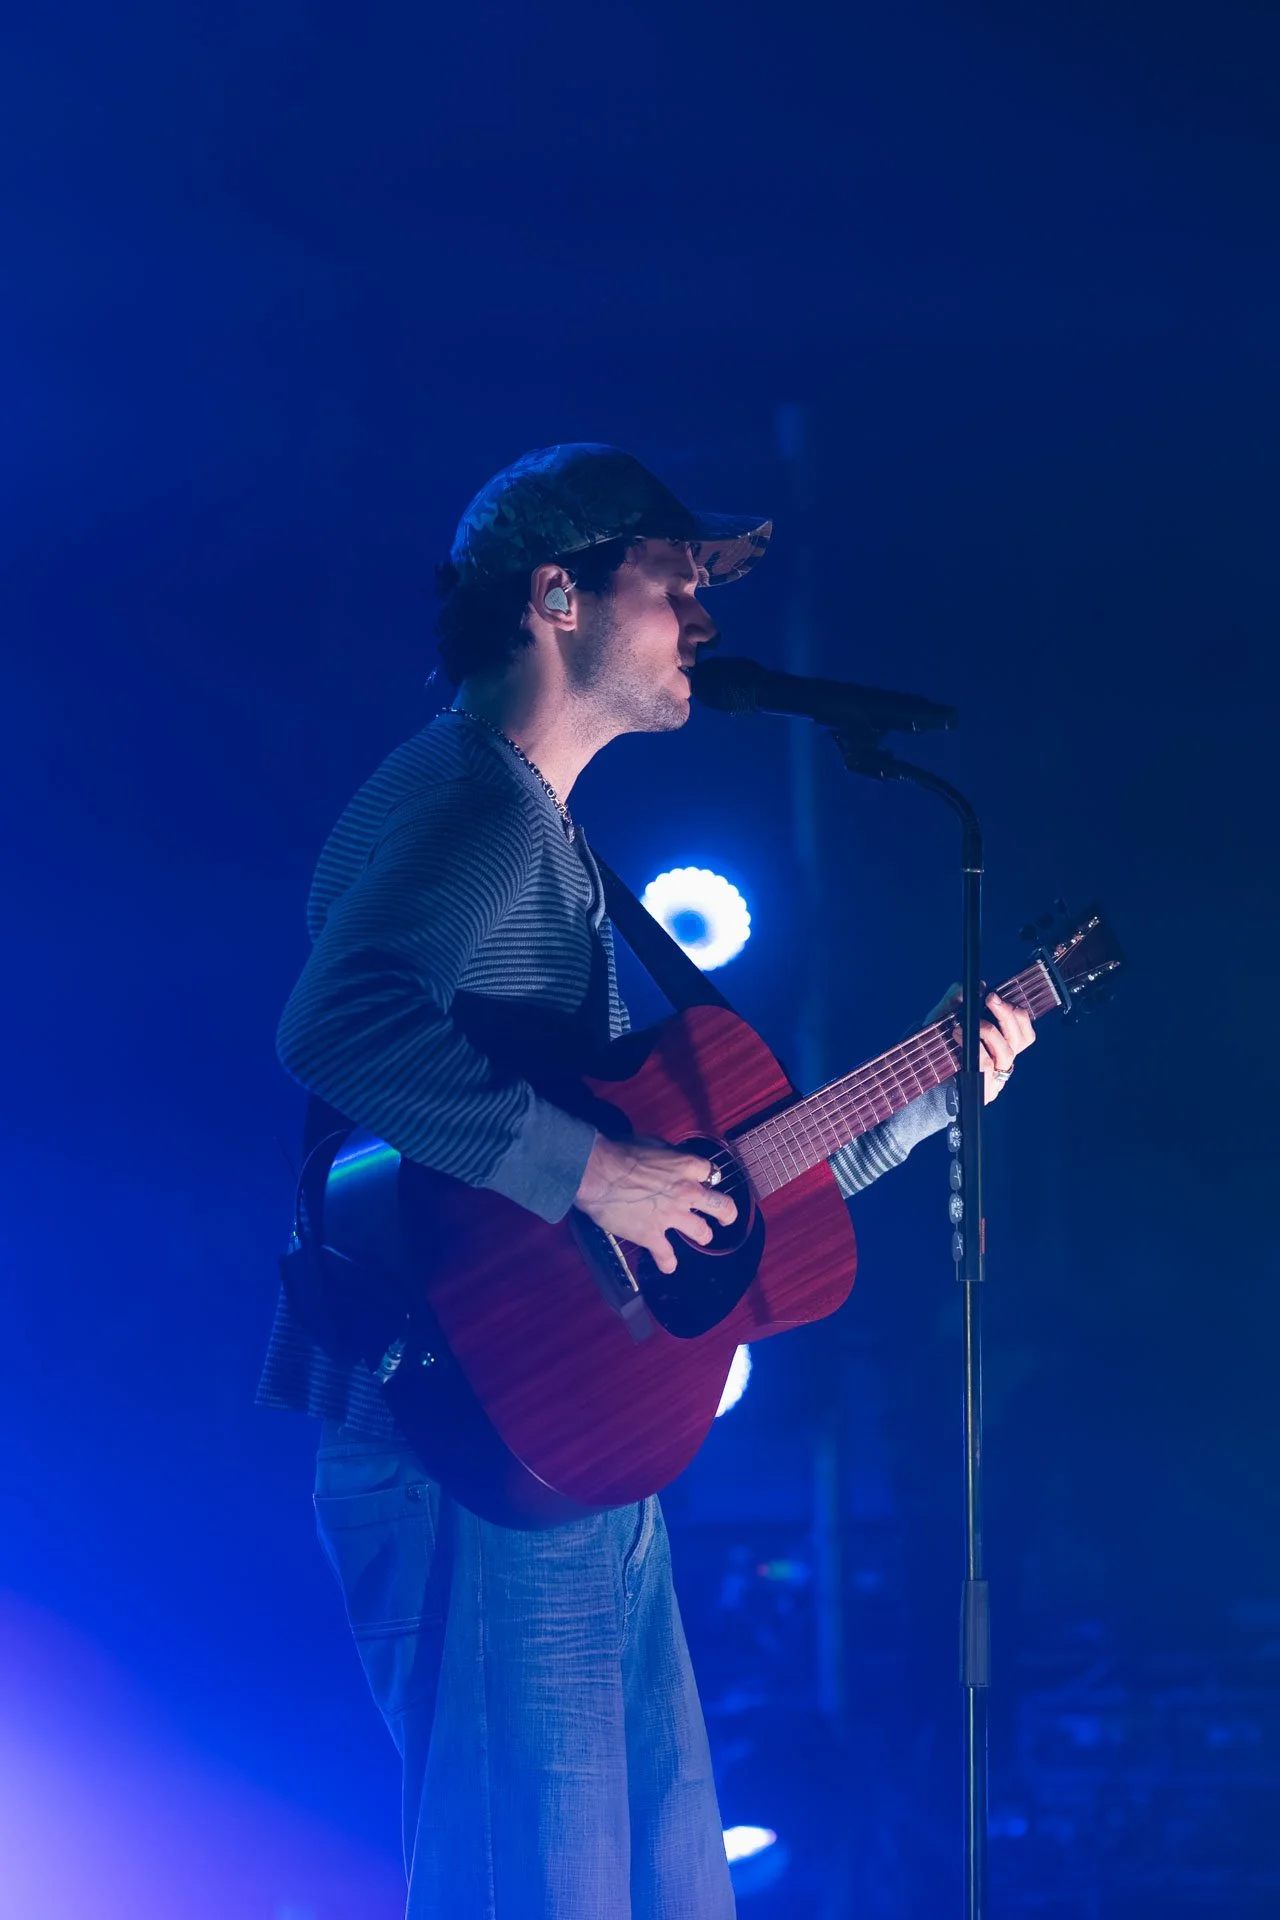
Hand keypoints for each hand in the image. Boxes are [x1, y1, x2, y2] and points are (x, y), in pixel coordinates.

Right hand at [574, 1135, 737, 1275]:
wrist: (598, 1173)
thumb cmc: (620, 1152)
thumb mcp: (653, 1144)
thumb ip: (669, 1156)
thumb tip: (671, 1162)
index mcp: (687, 1166)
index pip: (712, 1172)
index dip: (708, 1177)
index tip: (704, 1180)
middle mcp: (687, 1192)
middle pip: (722, 1206)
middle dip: (727, 1214)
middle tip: (725, 1217)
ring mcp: (672, 1216)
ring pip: (702, 1232)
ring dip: (703, 1235)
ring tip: (701, 1236)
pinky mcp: (653, 1236)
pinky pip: (667, 1256)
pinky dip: (668, 1263)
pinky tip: (667, 1265)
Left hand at [931, 986, 1035, 1102]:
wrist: (918, 1072)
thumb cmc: (936, 1045)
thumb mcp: (944, 1016)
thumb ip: (957, 998)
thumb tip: (979, 985)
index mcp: (1001, 1046)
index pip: (1025, 1033)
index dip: (1017, 1014)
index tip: (997, 996)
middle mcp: (1002, 1062)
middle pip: (1020, 1039)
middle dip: (1006, 1014)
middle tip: (990, 998)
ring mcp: (995, 1077)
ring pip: (1006, 1052)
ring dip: (989, 1031)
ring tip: (966, 1022)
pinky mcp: (983, 1089)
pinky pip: (987, 1065)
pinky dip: (975, 1047)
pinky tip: (958, 1035)